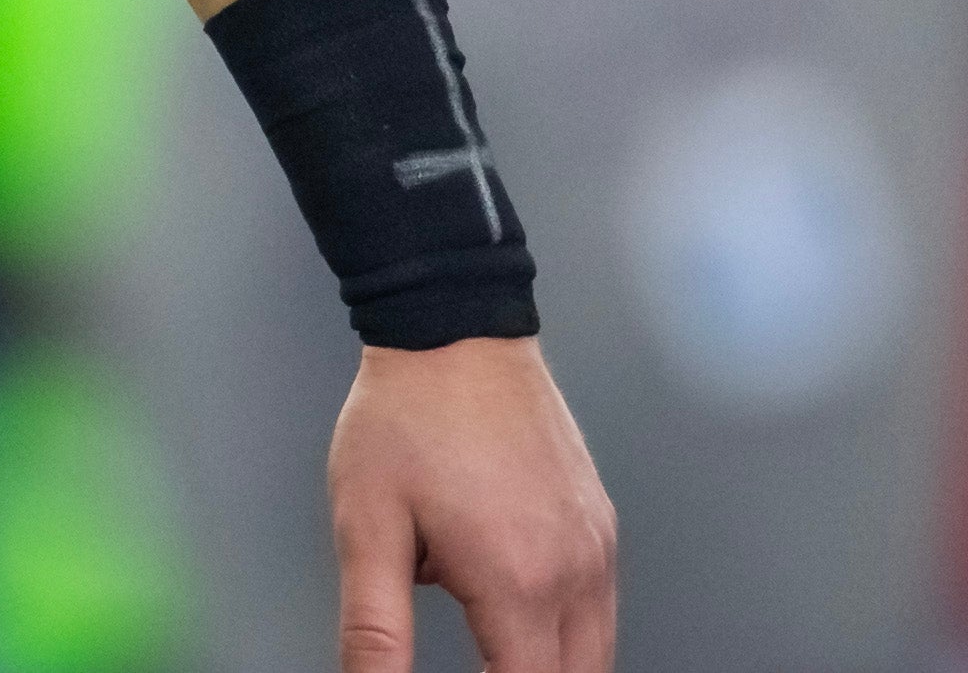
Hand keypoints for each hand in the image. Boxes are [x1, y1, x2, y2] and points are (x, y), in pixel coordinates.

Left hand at [333, 337, 611, 671]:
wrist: (453, 328)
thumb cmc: (405, 418)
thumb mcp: (366, 527)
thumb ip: (374, 628)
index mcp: (519, 582)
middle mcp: (575, 569)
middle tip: (477, 665)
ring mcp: (596, 545)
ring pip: (595, 649)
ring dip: (546, 660)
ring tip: (485, 639)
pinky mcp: (601, 523)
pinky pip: (600, 604)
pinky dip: (564, 625)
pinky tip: (507, 597)